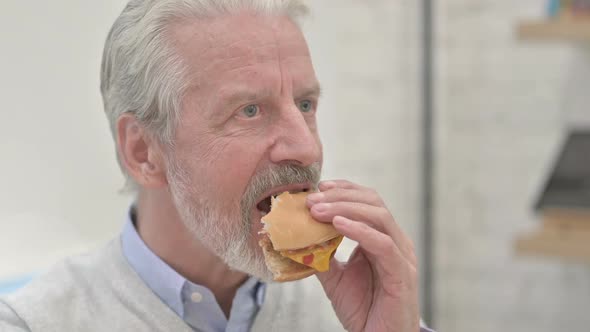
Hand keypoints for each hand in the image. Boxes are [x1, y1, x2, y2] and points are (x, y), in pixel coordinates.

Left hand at [307, 180, 418, 331]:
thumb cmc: (363, 310)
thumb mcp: (335, 278)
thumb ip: (321, 255)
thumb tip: (295, 238)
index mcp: (383, 238)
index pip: (368, 200)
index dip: (344, 189)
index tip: (319, 187)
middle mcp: (396, 242)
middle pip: (374, 202)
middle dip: (340, 196)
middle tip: (312, 200)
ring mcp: (402, 256)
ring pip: (379, 217)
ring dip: (345, 209)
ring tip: (319, 211)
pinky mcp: (402, 274)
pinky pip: (383, 244)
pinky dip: (360, 230)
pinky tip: (337, 225)